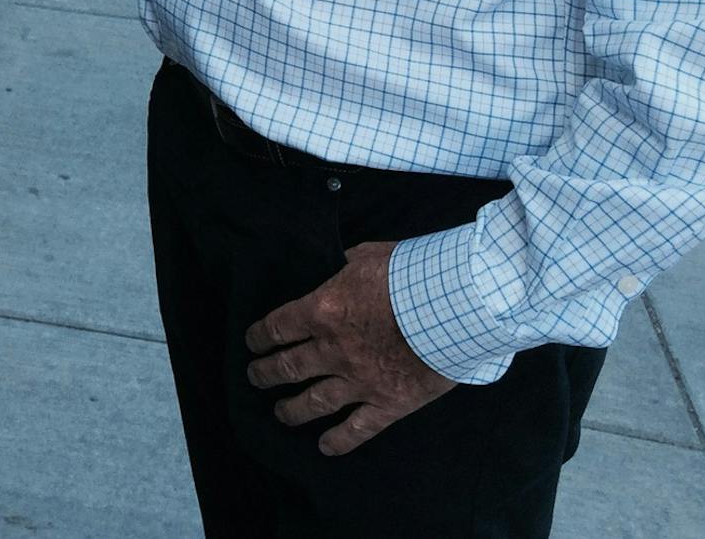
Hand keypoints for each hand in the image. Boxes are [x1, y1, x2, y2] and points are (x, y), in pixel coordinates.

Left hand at [243, 241, 453, 454]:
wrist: (454, 307)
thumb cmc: (411, 275)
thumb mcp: (367, 256)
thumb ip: (345, 266)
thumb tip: (338, 266)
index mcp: (322, 311)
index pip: (277, 327)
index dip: (258, 337)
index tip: (251, 344)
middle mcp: (333, 350)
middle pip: (288, 367)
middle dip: (265, 373)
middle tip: (255, 377)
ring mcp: (359, 381)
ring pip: (314, 402)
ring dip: (292, 409)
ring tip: (280, 413)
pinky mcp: (388, 403)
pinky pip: (358, 429)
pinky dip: (339, 440)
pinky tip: (325, 447)